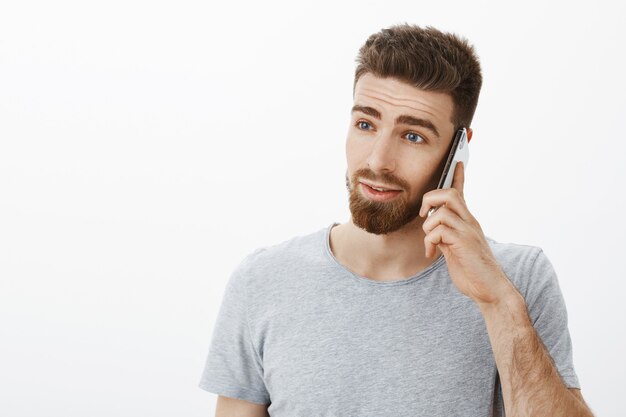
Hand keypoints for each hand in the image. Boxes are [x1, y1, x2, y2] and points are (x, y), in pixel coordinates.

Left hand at [418, 162, 512, 304]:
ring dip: (428, 227)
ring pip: (441, 212)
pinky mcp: (464, 243)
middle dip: (429, 200)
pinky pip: (438, 231)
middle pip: (449, 194)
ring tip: (430, 244)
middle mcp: (470, 222)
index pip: (461, 193)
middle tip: (423, 216)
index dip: (458, 176)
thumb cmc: (472, 271)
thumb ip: (445, 235)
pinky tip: (431, 255)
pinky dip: (429, 242)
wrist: (490, 289)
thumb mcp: (455, 249)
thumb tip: (432, 229)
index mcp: (467, 221)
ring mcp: (468, 231)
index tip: (457, 161)